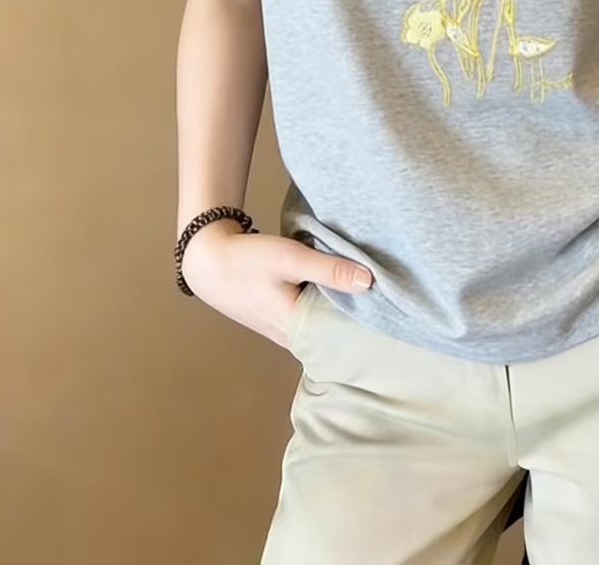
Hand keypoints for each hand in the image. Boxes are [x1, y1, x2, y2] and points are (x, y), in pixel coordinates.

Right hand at [180, 219, 373, 347]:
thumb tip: (370, 282)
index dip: (365, 326)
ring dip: (339, 311)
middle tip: (388, 303)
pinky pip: (310, 316)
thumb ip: (329, 270)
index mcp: (296, 329)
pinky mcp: (278, 317)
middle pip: (332, 332)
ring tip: (372, 297)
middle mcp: (291, 337)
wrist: (207, 259)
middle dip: (356, 318)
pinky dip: (323, 305)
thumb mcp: (291, 259)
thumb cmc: (248, 261)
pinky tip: (340, 291)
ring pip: (320, 324)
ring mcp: (283, 329)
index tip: (391, 313)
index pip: (341, 337)